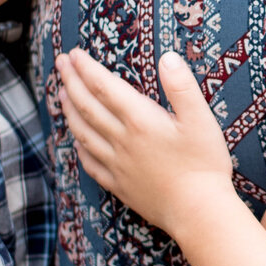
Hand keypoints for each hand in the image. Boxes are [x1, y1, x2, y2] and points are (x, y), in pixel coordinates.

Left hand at [58, 49, 242, 232]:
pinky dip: (80, 149)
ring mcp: (118, 165)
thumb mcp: (202, 120)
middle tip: (61, 64)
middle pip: (88, 107)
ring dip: (70, 111)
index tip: (74, 54)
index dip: (87, 68)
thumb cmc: (204, 164)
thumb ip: (182, 87)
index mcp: (140, 120)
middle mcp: (122, 140)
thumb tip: (167, 57)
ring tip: (62, 96)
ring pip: (84, 133)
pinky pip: (91, 164)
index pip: (105, 87)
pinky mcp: (121, 186)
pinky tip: (78, 142)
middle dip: (71, 82)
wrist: (198, 212)